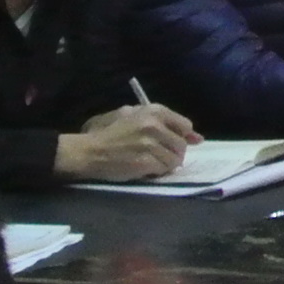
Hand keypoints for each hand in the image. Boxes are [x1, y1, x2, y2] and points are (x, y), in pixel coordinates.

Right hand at [54, 103, 198, 180]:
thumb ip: (164, 122)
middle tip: (155, 155)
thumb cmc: (105, 132)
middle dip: (172, 153)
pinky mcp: (146, 162)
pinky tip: (144, 169)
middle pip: (182, 145)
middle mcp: (155, 125)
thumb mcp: (130, 115)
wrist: (86, 151)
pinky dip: (156, 173)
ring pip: (175, 160)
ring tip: (148, 162)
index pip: (185, 126)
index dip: (181, 137)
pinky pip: (163, 170)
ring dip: (164, 164)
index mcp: (154, 111)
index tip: (172, 143)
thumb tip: (197, 137)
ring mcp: (151, 144)